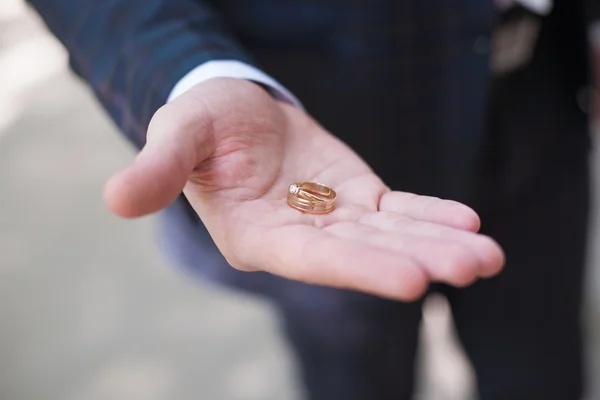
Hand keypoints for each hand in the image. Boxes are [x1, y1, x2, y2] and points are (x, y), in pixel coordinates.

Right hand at [104, 78, 503, 300]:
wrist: (233, 114)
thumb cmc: (200, 126)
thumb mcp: (177, 136)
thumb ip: (157, 168)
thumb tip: (115, 199)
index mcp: (258, 235)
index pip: (312, 259)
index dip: (359, 267)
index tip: (413, 279)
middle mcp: (300, 236)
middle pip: (363, 253)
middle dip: (418, 260)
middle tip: (474, 267)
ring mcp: (333, 218)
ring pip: (389, 234)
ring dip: (438, 242)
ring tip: (487, 254)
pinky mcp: (356, 195)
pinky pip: (397, 207)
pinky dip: (429, 213)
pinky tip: (467, 220)